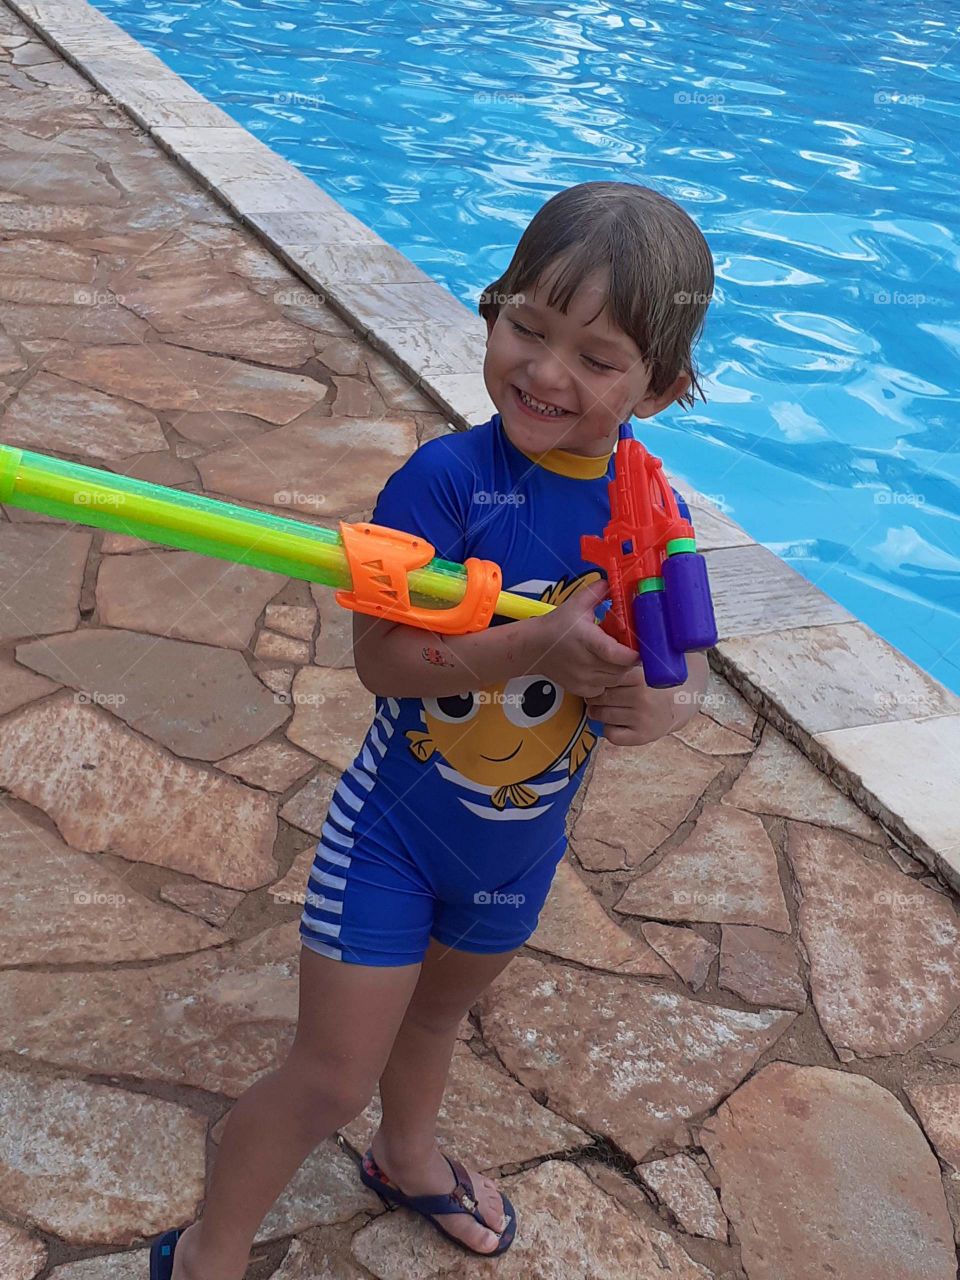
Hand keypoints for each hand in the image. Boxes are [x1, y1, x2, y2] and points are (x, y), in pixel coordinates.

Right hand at [525, 579, 635, 699]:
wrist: (535, 646)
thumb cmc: (557, 625)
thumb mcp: (576, 604)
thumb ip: (597, 592)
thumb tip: (614, 582)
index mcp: (586, 639)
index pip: (612, 652)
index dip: (631, 655)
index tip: (641, 650)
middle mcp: (585, 662)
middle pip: (620, 668)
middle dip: (629, 659)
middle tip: (628, 647)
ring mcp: (582, 679)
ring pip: (615, 679)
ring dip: (620, 669)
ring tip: (614, 656)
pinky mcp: (581, 690)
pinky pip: (605, 688)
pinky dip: (608, 679)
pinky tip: (601, 666)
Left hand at [586, 653, 708, 746]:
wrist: (682, 704)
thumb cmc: (654, 680)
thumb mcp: (646, 664)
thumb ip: (626, 656)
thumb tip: (605, 626)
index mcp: (640, 677)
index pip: (604, 677)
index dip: (599, 677)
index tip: (599, 677)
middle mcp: (642, 698)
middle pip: (599, 697)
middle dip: (594, 696)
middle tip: (598, 694)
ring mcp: (641, 718)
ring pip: (601, 715)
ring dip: (597, 712)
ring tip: (603, 706)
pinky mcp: (642, 736)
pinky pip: (611, 734)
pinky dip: (608, 728)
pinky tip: (615, 721)